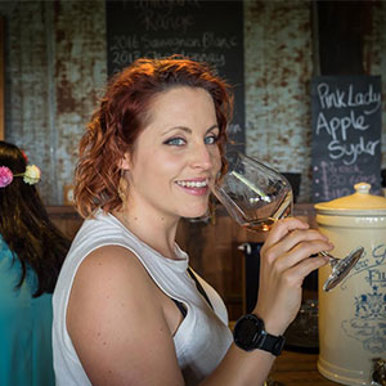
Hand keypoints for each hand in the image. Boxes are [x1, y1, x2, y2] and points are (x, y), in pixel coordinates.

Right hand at [253, 217, 332, 334]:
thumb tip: (301, 240)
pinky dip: (321, 261)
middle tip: (324, 239)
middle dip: (315, 234)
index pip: (279, 226)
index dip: (295, 222)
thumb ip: (281, 252)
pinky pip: (310, 263)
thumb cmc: (272, 292)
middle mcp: (271, 256)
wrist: (268, 314)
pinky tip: (324, 262)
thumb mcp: (270, 267)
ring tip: (328, 248)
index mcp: (266, 250)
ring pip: (305, 247)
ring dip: (321, 245)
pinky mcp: (289, 278)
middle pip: (297, 234)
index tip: (306, 225)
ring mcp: (279, 266)